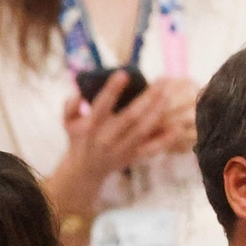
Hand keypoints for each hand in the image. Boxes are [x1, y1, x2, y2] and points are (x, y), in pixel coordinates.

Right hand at [47, 74, 202, 215]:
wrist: (85, 171)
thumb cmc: (79, 140)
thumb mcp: (67, 123)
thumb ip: (70, 106)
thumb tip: (78, 92)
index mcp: (91, 126)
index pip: (102, 105)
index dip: (112, 90)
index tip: (124, 74)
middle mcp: (108, 137)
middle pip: (131, 116)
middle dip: (148, 98)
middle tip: (162, 81)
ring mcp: (123, 148)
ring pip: (144, 129)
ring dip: (158, 111)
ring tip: (169, 94)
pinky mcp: (133, 156)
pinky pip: (152, 149)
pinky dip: (166, 139)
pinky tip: (178, 127)